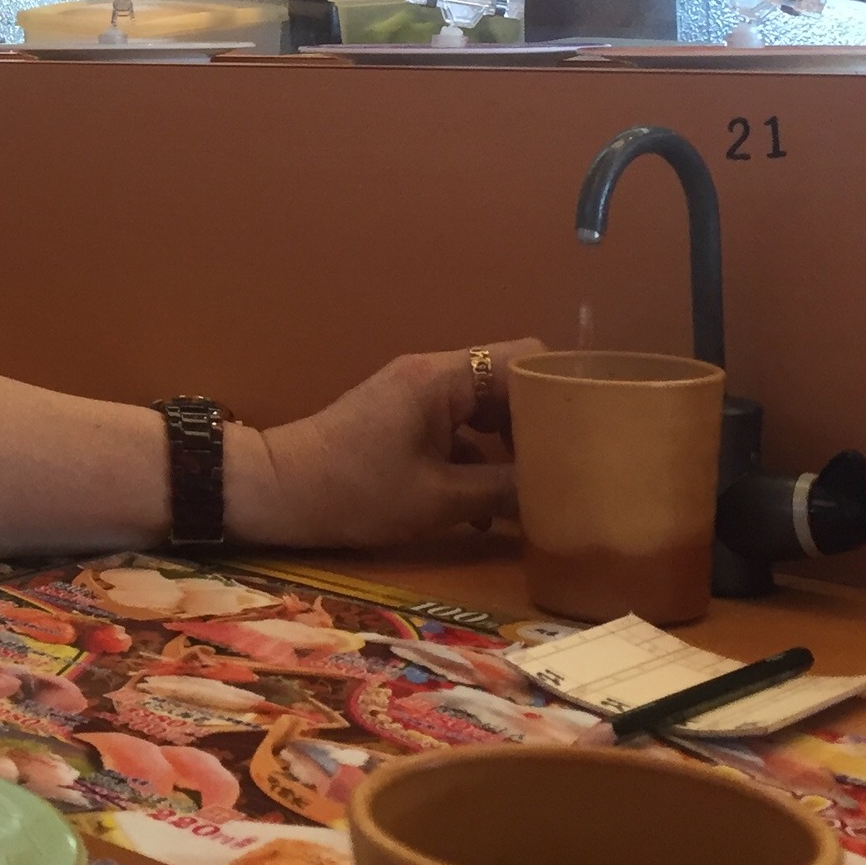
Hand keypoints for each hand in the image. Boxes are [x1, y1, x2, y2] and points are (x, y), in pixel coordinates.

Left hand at [226, 338, 544, 547]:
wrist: (276, 490)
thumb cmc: (355, 491)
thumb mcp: (437, 501)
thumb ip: (501, 492)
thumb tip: (554, 493)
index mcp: (443, 378)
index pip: (522, 356)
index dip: (560, 385)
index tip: (589, 422)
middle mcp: (432, 374)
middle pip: (506, 380)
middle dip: (538, 420)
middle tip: (570, 460)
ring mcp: (414, 395)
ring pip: (482, 406)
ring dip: (508, 443)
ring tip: (537, 484)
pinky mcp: (400, 419)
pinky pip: (455, 427)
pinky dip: (476, 457)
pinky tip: (487, 507)